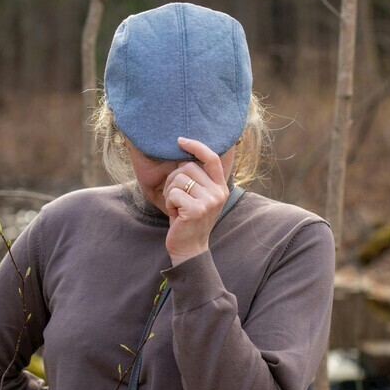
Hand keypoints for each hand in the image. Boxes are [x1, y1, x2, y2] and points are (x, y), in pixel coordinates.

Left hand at [163, 137, 229, 265]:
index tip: (180, 140)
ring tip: (176, 207)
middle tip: (175, 197)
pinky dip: (168, 203)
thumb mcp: (198, 198)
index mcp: (221, 188)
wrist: (190, 249)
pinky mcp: (196, 210)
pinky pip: (173, 193)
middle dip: (173, 179)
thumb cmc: (189, 221)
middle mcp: (218, 193)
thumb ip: (196, 179)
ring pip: (178, 179)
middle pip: (188, 167)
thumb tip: (182, 157)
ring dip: (170, 192)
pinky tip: (174, 214)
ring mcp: (209, 201)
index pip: (212, 158)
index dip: (196, 146)